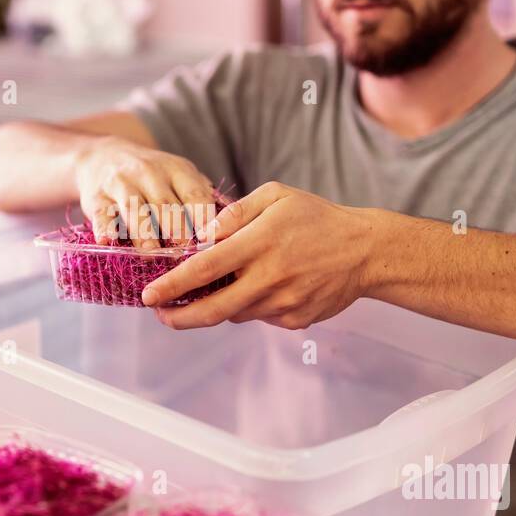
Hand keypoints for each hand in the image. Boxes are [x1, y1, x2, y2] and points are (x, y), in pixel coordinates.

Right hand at [73, 138, 217, 248]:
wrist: (102, 155)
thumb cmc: (152, 176)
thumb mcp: (179, 176)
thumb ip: (200, 199)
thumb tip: (231, 232)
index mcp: (177, 170)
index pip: (195, 194)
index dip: (204, 219)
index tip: (212, 243)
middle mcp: (149, 173)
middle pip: (166, 204)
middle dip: (176, 230)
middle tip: (184, 256)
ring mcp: (121, 183)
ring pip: (134, 209)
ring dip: (143, 234)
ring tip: (151, 256)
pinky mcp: (96, 196)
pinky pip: (102, 213)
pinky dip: (104, 227)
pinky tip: (108, 242)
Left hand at [140, 181, 382, 328]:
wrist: (366, 251)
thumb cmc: (317, 218)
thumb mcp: (277, 196)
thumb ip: (236, 212)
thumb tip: (204, 234)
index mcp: (260, 244)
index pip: (205, 269)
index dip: (173, 285)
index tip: (149, 295)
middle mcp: (270, 278)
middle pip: (213, 310)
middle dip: (180, 317)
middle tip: (161, 314)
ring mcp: (284, 303)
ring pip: (236, 314)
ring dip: (217, 307)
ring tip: (212, 292)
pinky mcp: (296, 320)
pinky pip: (261, 318)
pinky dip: (251, 306)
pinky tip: (262, 288)